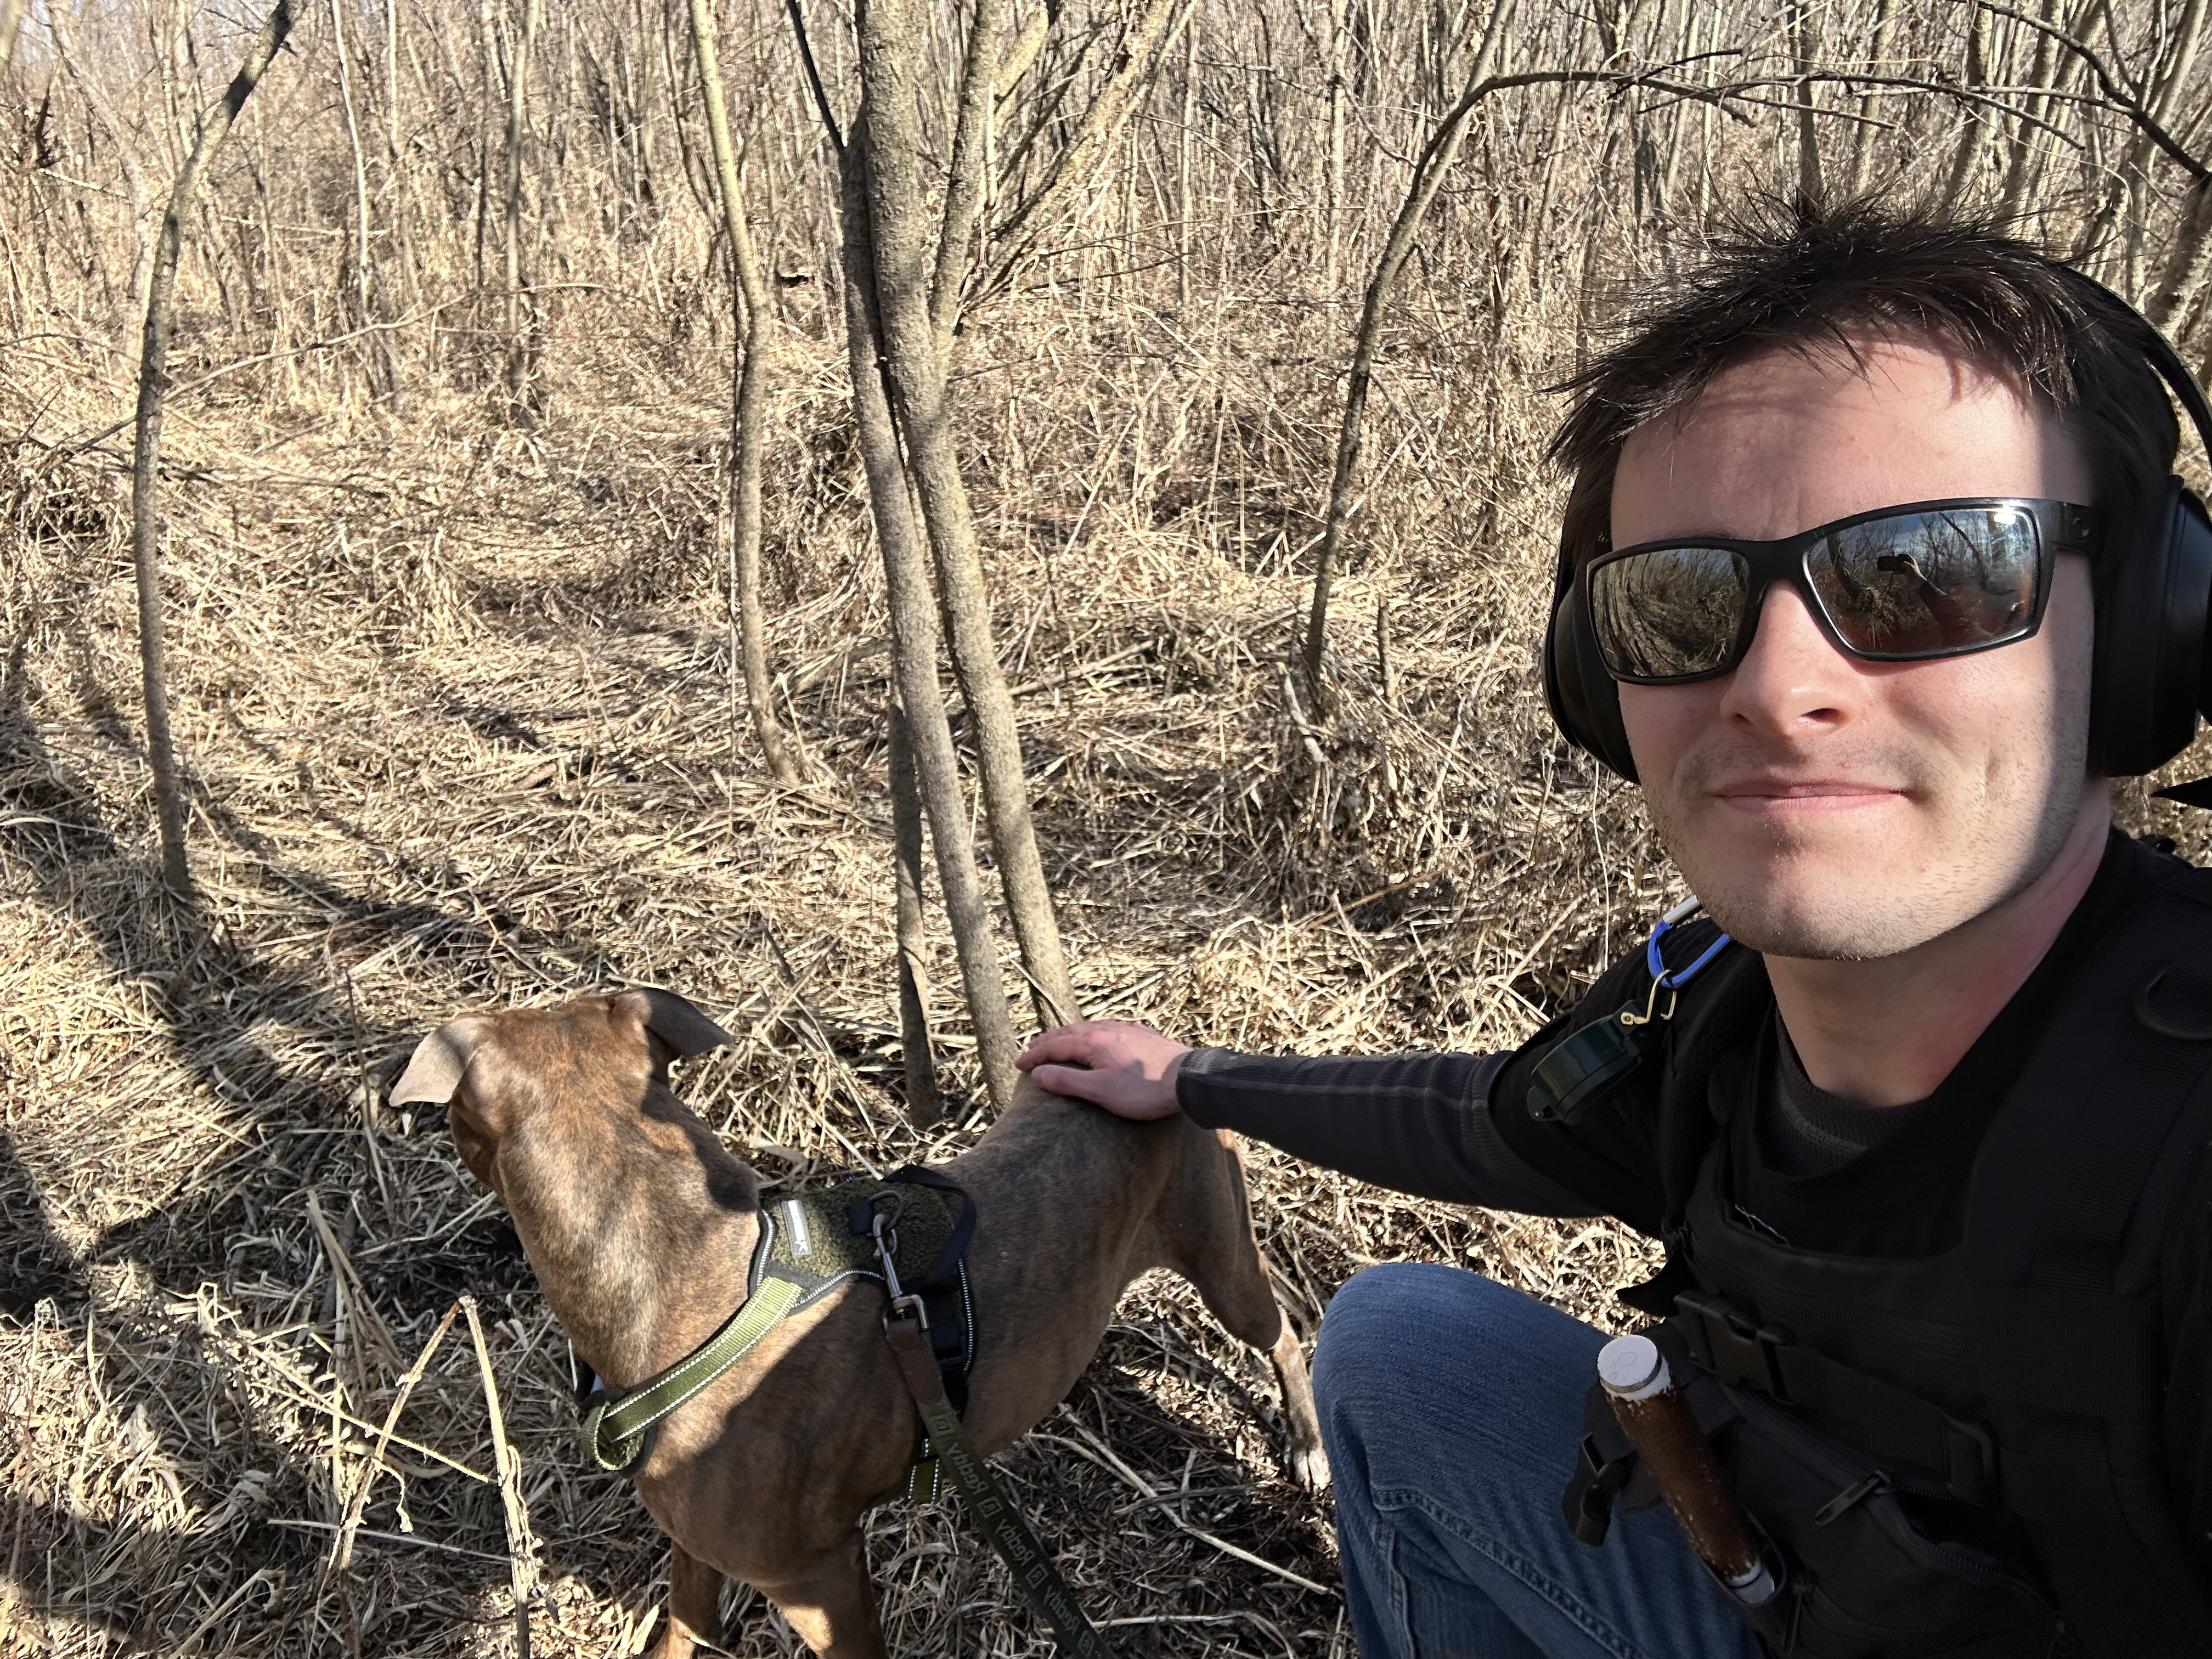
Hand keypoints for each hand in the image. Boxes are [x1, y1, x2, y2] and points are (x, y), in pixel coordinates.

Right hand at [1016, 1020, 1190, 1119]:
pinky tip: (1100, 1035)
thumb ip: (1067, 1081)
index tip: (1019, 1066)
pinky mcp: (1143, 1035)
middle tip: (1031, 1050)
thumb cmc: (1143, 1089)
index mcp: (1093, 1042)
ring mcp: (1127, 1030)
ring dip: (1069, 1035)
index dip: (1034, 1056)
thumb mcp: (1100, 1091)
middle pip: (1069, 1032)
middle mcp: (1107, 1029)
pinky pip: (1110, 1028)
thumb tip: (1038, 1074)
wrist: (1187, 1080)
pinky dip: (1093, 1033)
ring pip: (1089, 1027)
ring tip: (1059, 1040)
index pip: (1054, 1046)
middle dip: (1047, 1041)